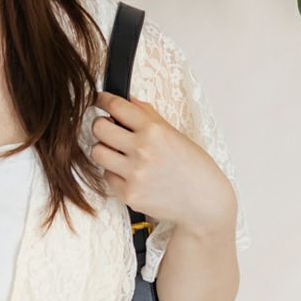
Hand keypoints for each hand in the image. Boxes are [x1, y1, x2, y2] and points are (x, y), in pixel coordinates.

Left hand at [89, 90, 235, 235]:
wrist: (202, 201)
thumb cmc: (192, 166)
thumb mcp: (174, 134)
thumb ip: (149, 117)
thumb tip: (127, 101)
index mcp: (155, 130)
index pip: (117, 106)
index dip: (103, 100)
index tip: (99, 100)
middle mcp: (142, 150)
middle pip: (99, 128)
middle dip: (100, 126)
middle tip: (107, 129)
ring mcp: (134, 174)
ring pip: (97, 153)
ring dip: (104, 150)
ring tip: (117, 154)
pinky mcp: (129, 194)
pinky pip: (107, 177)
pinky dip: (114, 174)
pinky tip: (130, 174)